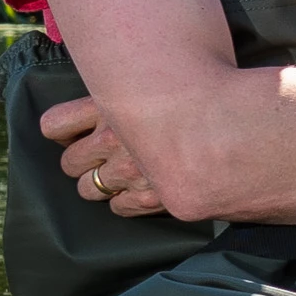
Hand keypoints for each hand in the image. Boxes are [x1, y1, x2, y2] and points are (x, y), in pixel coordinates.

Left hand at [42, 92, 176, 217]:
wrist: (242, 135)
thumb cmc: (185, 107)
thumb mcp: (147, 87)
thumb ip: (114, 97)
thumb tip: (88, 103)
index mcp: (108, 106)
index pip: (53, 125)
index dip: (65, 133)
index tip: (82, 134)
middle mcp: (114, 139)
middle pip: (69, 163)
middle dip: (86, 162)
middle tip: (109, 156)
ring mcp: (130, 171)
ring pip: (87, 190)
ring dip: (103, 184)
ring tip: (128, 173)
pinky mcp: (148, 197)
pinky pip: (118, 208)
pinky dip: (130, 200)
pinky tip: (147, 186)